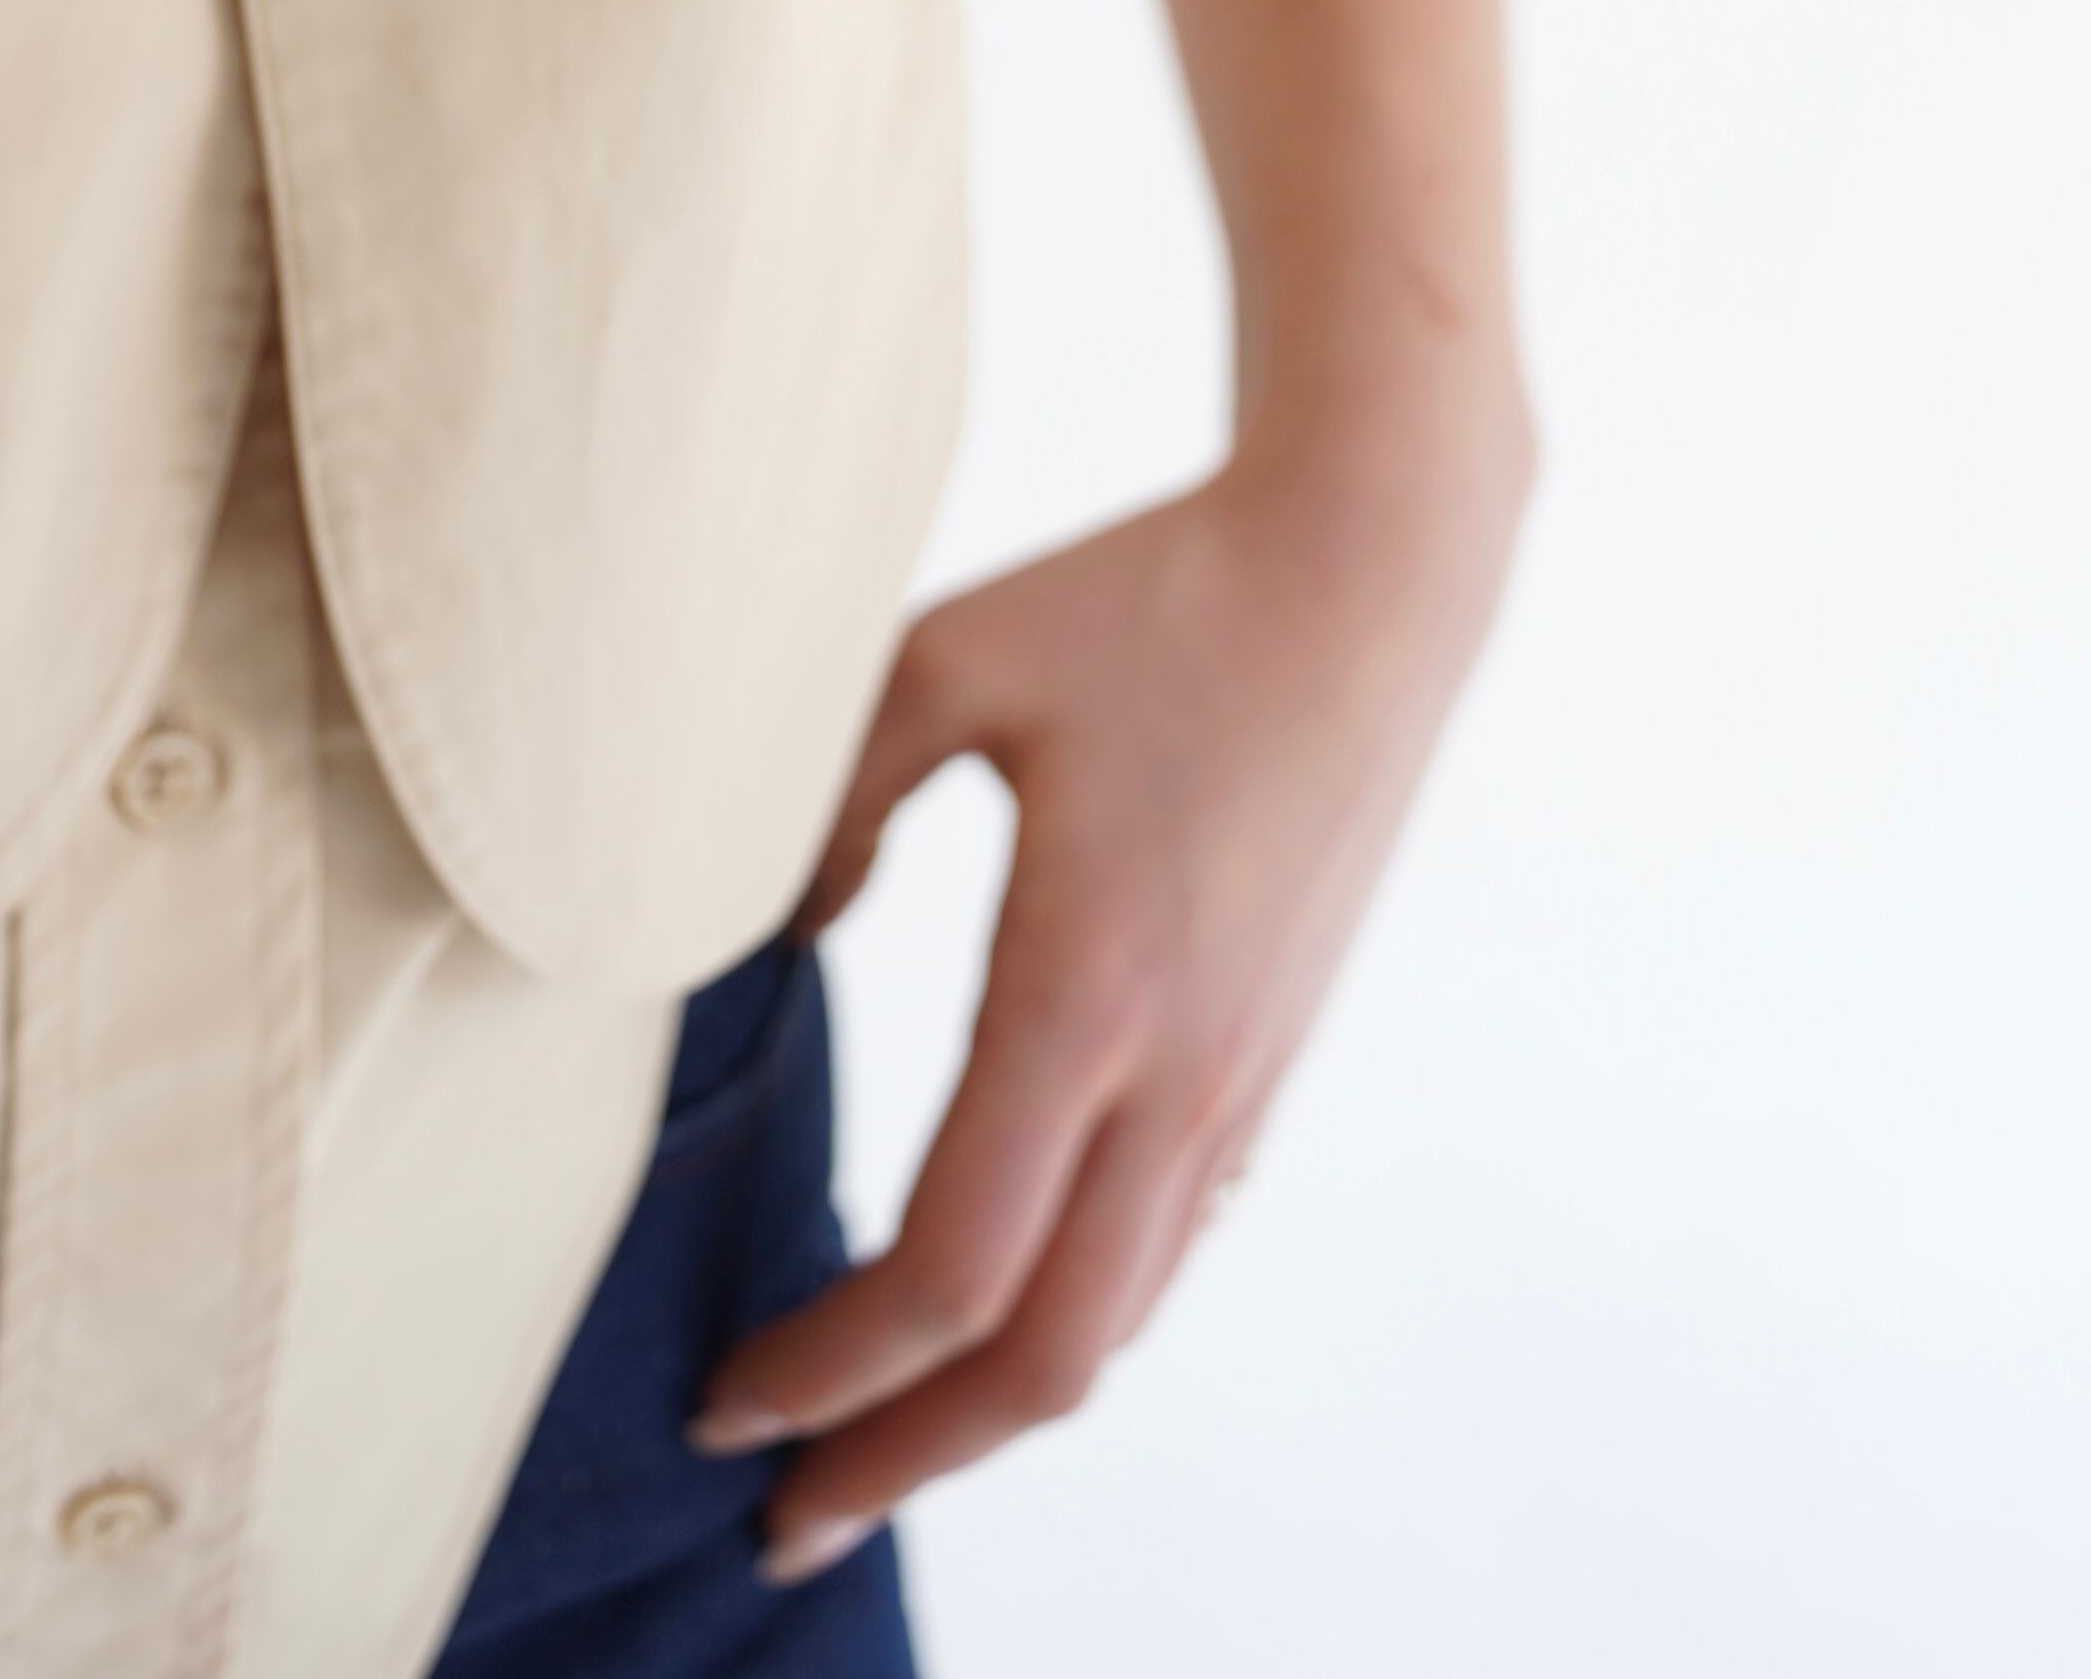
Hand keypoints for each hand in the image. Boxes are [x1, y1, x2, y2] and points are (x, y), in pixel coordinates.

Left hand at [692, 397, 1529, 1584]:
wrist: (1366, 574)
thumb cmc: (1149, 596)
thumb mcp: (943, 659)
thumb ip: (824, 797)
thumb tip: (765, 935)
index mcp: (1088, 990)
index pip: (951, 1268)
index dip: (830, 1368)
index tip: (724, 1408)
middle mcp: (1180, 1073)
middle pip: (1043, 1360)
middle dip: (903, 1459)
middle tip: (777, 1515)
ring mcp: (1240, 1080)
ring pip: (1117, 1323)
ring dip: (986, 1412)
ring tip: (866, 1444)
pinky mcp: (1267, 1060)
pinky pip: (1163, 1248)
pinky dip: (1067, 1320)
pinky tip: (989, 1316)